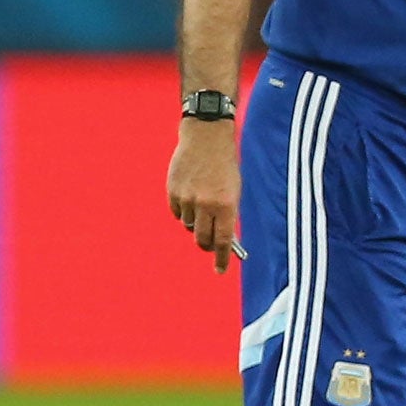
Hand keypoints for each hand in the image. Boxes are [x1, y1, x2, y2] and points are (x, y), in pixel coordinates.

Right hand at [167, 119, 240, 272]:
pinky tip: (189, 194)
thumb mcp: (233, 190)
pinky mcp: (172, 191)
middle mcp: (205, 204)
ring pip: (188, 225)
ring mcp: (187, 198)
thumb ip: (227, 214)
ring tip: (200, 203)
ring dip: (194, 222)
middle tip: (209, 243)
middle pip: (201, 239)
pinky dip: (183, 209)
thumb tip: (220, 240)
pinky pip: (176, 212)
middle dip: (206, 244)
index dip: (221, 259)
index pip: (222, 241)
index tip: (220, 270)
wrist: (205, 135)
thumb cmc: (224, 165)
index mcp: (226, 204)